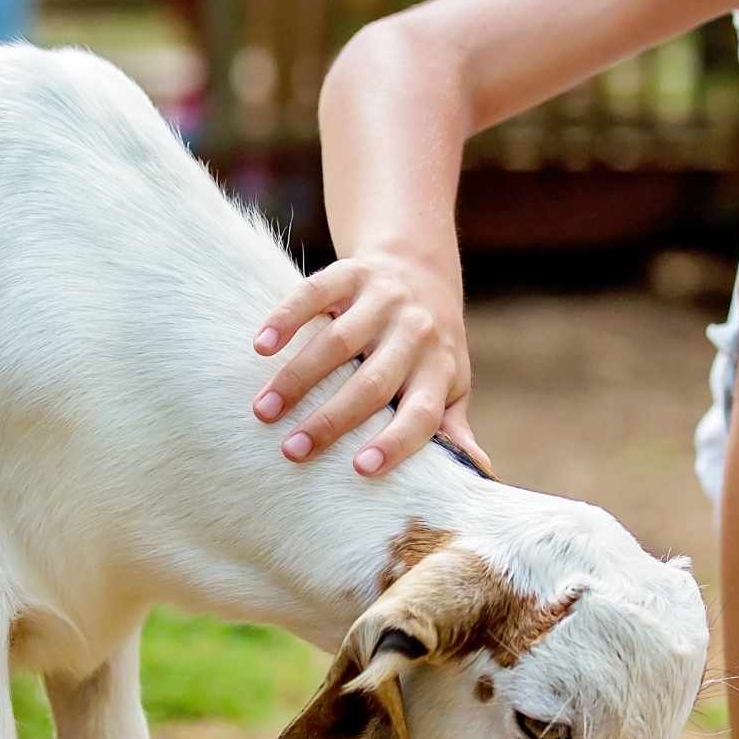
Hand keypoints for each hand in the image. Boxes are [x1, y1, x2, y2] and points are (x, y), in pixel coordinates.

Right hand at [250, 254, 491, 478]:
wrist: (420, 266)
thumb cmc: (429, 346)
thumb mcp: (449, 383)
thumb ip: (452, 427)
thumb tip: (478, 472)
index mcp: (439, 368)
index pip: (422, 413)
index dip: (396, 441)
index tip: (360, 469)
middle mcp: (415, 333)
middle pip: (372, 383)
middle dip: (331, 420)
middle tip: (291, 450)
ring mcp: (384, 300)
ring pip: (338, 342)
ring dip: (297, 378)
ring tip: (263, 411)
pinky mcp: (352, 273)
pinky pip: (315, 293)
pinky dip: (287, 318)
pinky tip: (261, 346)